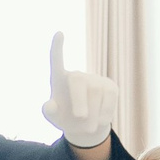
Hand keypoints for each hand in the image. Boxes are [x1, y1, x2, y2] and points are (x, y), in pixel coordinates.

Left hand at [42, 31, 119, 150]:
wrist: (86, 127)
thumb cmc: (65, 118)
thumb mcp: (54, 119)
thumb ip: (49, 112)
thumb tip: (49, 104)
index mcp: (59, 79)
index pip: (56, 61)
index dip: (57, 48)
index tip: (59, 33)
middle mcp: (77, 76)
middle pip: (78, 80)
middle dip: (79, 100)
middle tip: (80, 117)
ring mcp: (95, 80)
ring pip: (96, 92)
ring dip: (92, 114)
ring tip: (87, 127)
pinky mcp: (110, 87)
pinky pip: (109, 98)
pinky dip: (104, 113)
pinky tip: (99, 121)